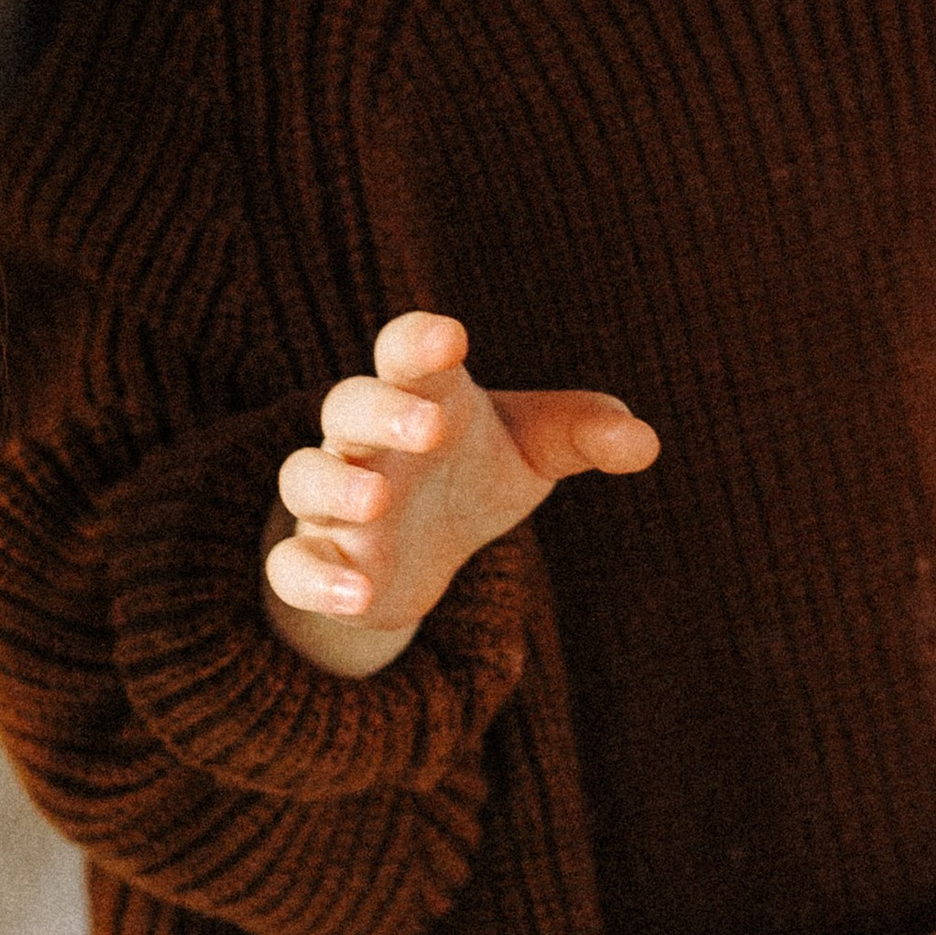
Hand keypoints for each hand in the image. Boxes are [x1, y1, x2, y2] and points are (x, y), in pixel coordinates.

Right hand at [265, 307, 658, 676]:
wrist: (415, 551)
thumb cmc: (473, 471)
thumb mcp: (534, 448)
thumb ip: (586, 432)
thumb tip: (645, 441)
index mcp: (421, 394)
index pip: (406, 351)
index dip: (421, 341)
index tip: (452, 340)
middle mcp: (367, 439)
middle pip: (348, 404)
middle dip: (381, 410)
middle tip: (428, 425)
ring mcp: (335, 501)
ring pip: (306, 475)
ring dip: (335, 485)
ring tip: (373, 502)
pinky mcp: (320, 561)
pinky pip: (290, 564)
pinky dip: (316, 577)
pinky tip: (358, 594)